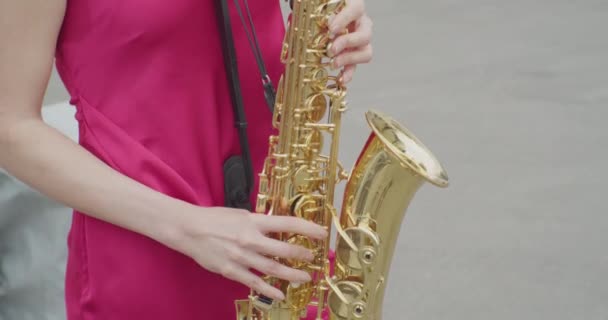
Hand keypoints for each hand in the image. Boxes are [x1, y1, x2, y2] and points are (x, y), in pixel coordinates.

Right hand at [168, 206, 326, 300]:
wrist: (188, 229)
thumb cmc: (214, 218)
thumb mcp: (240, 213)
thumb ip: (258, 221)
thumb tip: (275, 226)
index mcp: (254, 221)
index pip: (288, 223)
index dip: (308, 228)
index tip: (322, 233)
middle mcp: (250, 239)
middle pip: (284, 249)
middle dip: (302, 254)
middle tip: (313, 258)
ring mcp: (241, 256)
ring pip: (272, 268)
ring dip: (291, 274)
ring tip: (304, 278)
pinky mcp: (230, 270)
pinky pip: (253, 282)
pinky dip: (268, 289)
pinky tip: (280, 294)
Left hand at [328, 0, 372, 83]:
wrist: (322, 18)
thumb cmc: (322, 10)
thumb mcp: (321, 8)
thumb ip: (322, 13)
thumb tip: (326, 23)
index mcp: (355, 8)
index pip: (356, 9)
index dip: (345, 19)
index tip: (330, 29)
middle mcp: (362, 24)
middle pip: (365, 35)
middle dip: (347, 43)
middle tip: (331, 49)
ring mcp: (360, 41)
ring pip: (366, 52)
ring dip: (349, 60)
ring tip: (333, 63)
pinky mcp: (354, 55)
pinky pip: (356, 66)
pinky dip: (348, 74)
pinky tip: (340, 79)